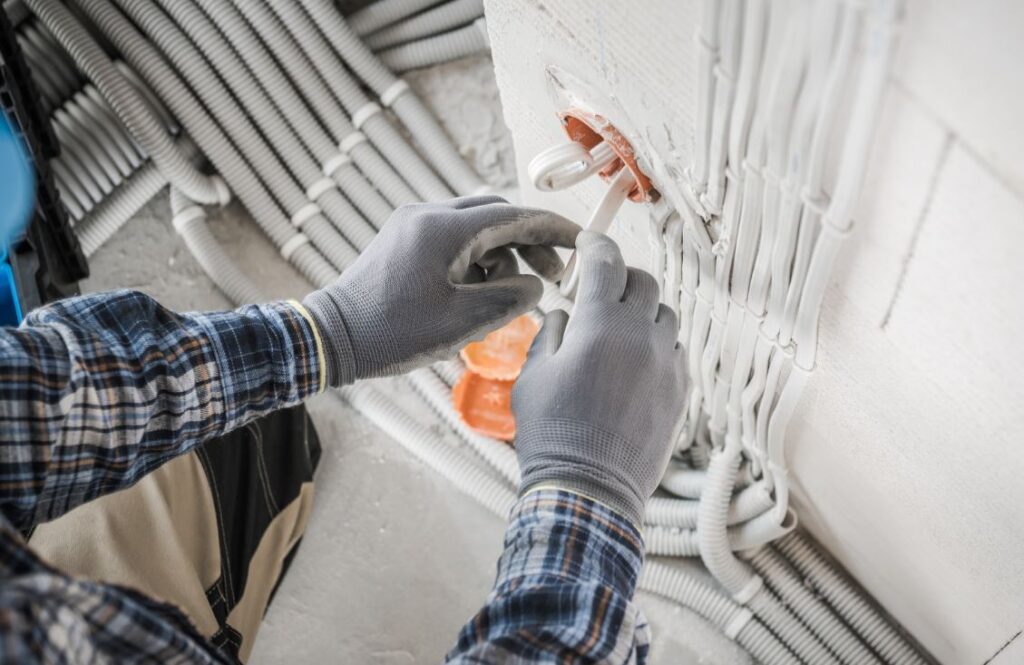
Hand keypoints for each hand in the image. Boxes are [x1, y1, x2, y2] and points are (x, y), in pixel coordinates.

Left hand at [303, 196, 579, 384]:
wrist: (331, 337)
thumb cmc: (392, 333)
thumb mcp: (462, 323)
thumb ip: (509, 300)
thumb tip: (535, 286)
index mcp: (443, 229)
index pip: (514, 216)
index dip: (553, 228)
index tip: (582, 240)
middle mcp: (428, 216)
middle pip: (497, 215)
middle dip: (530, 242)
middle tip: (555, 275)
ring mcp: (413, 225)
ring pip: (476, 228)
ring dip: (503, 255)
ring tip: (516, 294)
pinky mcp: (404, 241)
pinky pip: (454, 240)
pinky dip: (477, 261)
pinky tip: (484, 293)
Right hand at [511, 231, 688, 526]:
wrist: (589, 489)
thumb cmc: (552, 433)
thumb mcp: (532, 377)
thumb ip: (550, 335)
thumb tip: (563, 317)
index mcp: (600, 325)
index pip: (606, 262)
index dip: (596, 244)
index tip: (588, 242)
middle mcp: (640, 336)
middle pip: (644, 282)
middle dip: (621, 278)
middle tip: (601, 290)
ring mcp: (665, 364)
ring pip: (665, 316)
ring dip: (643, 313)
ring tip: (619, 331)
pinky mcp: (679, 391)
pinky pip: (673, 352)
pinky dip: (655, 346)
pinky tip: (633, 366)